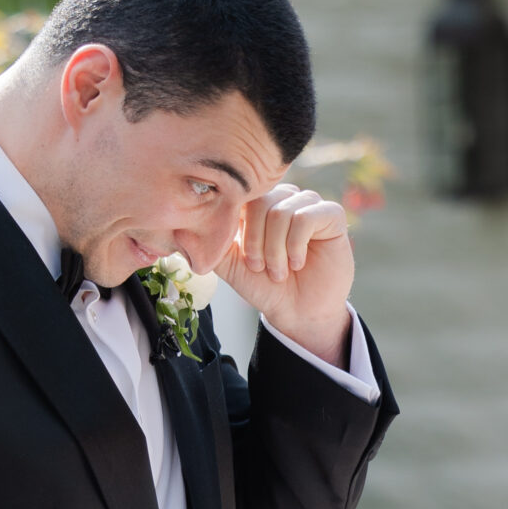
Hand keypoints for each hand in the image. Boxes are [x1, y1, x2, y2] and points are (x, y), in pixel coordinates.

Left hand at [217, 185, 354, 366]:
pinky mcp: (330, 215)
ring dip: (276, 249)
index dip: (237, 226)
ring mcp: (308, 203)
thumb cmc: (265, 286)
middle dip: (256, 242)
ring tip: (279, 272)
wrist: (297, 312)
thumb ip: (207, 245)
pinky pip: (306, 217)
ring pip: (282, 211)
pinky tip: (297, 263)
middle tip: (260, 268)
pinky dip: (295, 245)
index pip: (240, 195)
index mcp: (257, 203)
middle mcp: (283, 197)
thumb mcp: (230, 265)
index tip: (244, 260)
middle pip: (260, 201)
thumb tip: (177, 228)